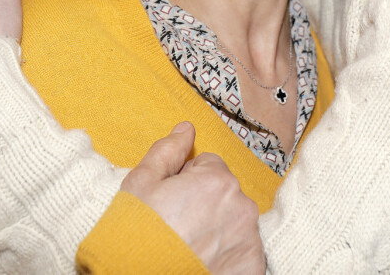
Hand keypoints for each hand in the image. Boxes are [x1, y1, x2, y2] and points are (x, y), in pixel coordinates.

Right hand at [121, 122, 264, 274]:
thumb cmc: (137, 232)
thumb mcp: (142, 182)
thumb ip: (169, 150)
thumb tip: (187, 128)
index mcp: (218, 180)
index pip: (208, 166)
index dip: (186, 181)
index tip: (172, 201)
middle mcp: (241, 206)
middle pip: (224, 192)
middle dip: (205, 203)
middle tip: (179, 225)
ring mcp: (250, 240)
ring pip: (234, 221)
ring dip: (218, 228)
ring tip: (189, 247)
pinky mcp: (252, 268)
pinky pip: (243, 251)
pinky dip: (228, 256)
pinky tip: (204, 262)